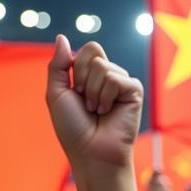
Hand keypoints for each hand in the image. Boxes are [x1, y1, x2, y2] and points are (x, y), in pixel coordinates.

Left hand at [45, 35, 142, 178]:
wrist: (90, 154)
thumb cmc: (73, 130)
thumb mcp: (56, 95)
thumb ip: (57, 65)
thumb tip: (61, 36)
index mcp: (91, 75)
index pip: (85, 50)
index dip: (74, 68)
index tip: (76, 93)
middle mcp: (108, 76)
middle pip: (93, 50)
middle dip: (82, 77)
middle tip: (86, 103)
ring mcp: (122, 83)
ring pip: (103, 66)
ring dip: (93, 93)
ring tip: (97, 111)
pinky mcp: (134, 91)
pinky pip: (116, 78)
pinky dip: (106, 97)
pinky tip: (109, 113)